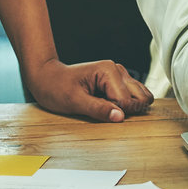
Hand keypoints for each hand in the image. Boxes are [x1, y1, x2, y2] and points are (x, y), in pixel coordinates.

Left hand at [24, 57, 152, 121]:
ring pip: (141, 96)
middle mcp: (118, 71)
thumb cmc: (56, 87)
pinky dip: (125, 106)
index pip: (127, 100)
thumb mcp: (74, 101)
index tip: (97, 112)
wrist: (46, 78)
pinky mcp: (118, 83)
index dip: (115, 113)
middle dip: (127, 110)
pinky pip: (132, 96)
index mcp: (109, 71)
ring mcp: (120, 76)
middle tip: (105, 112)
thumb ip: (98, 109)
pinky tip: (108, 107)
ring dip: (127, 108)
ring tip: (105, 109)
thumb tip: (120, 117)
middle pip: (141, 97)